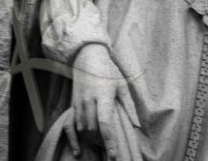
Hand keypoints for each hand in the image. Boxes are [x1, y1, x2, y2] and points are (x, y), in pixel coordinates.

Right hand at [65, 44, 138, 158]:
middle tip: (111, 150)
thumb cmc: (108, 70)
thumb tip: (135, 122)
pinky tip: (83, 145)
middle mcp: (89, 101)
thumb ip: (127, 103)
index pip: (105, 124)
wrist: (88, 57)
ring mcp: (79, 102)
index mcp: (103, 95)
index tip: (113, 155)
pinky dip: (79, 135)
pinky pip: (74, 125)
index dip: (109, 141)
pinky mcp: (73, 104)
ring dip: (92, 139)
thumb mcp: (120, 83)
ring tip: (101, 144)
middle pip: (93, 130)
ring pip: (84, 129)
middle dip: (102, 142)